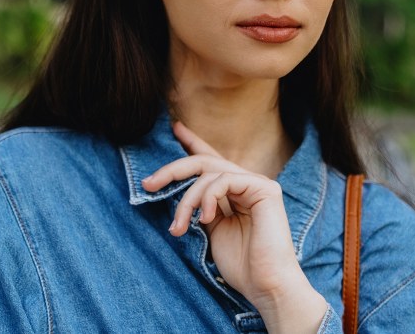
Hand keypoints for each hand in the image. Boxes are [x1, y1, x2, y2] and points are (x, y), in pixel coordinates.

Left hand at [142, 121, 325, 332]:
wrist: (266, 286)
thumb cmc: (242, 266)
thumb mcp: (212, 232)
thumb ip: (202, 207)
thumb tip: (182, 192)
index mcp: (236, 193)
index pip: (212, 161)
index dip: (193, 143)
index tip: (175, 128)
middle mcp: (248, 184)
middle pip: (205, 162)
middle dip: (173, 170)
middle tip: (148, 183)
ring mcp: (258, 184)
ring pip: (209, 173)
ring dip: (186, 199)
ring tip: (178, 226)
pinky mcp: (265, 189)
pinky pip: (224, 180)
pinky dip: (207, 197)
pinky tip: (204, 218)